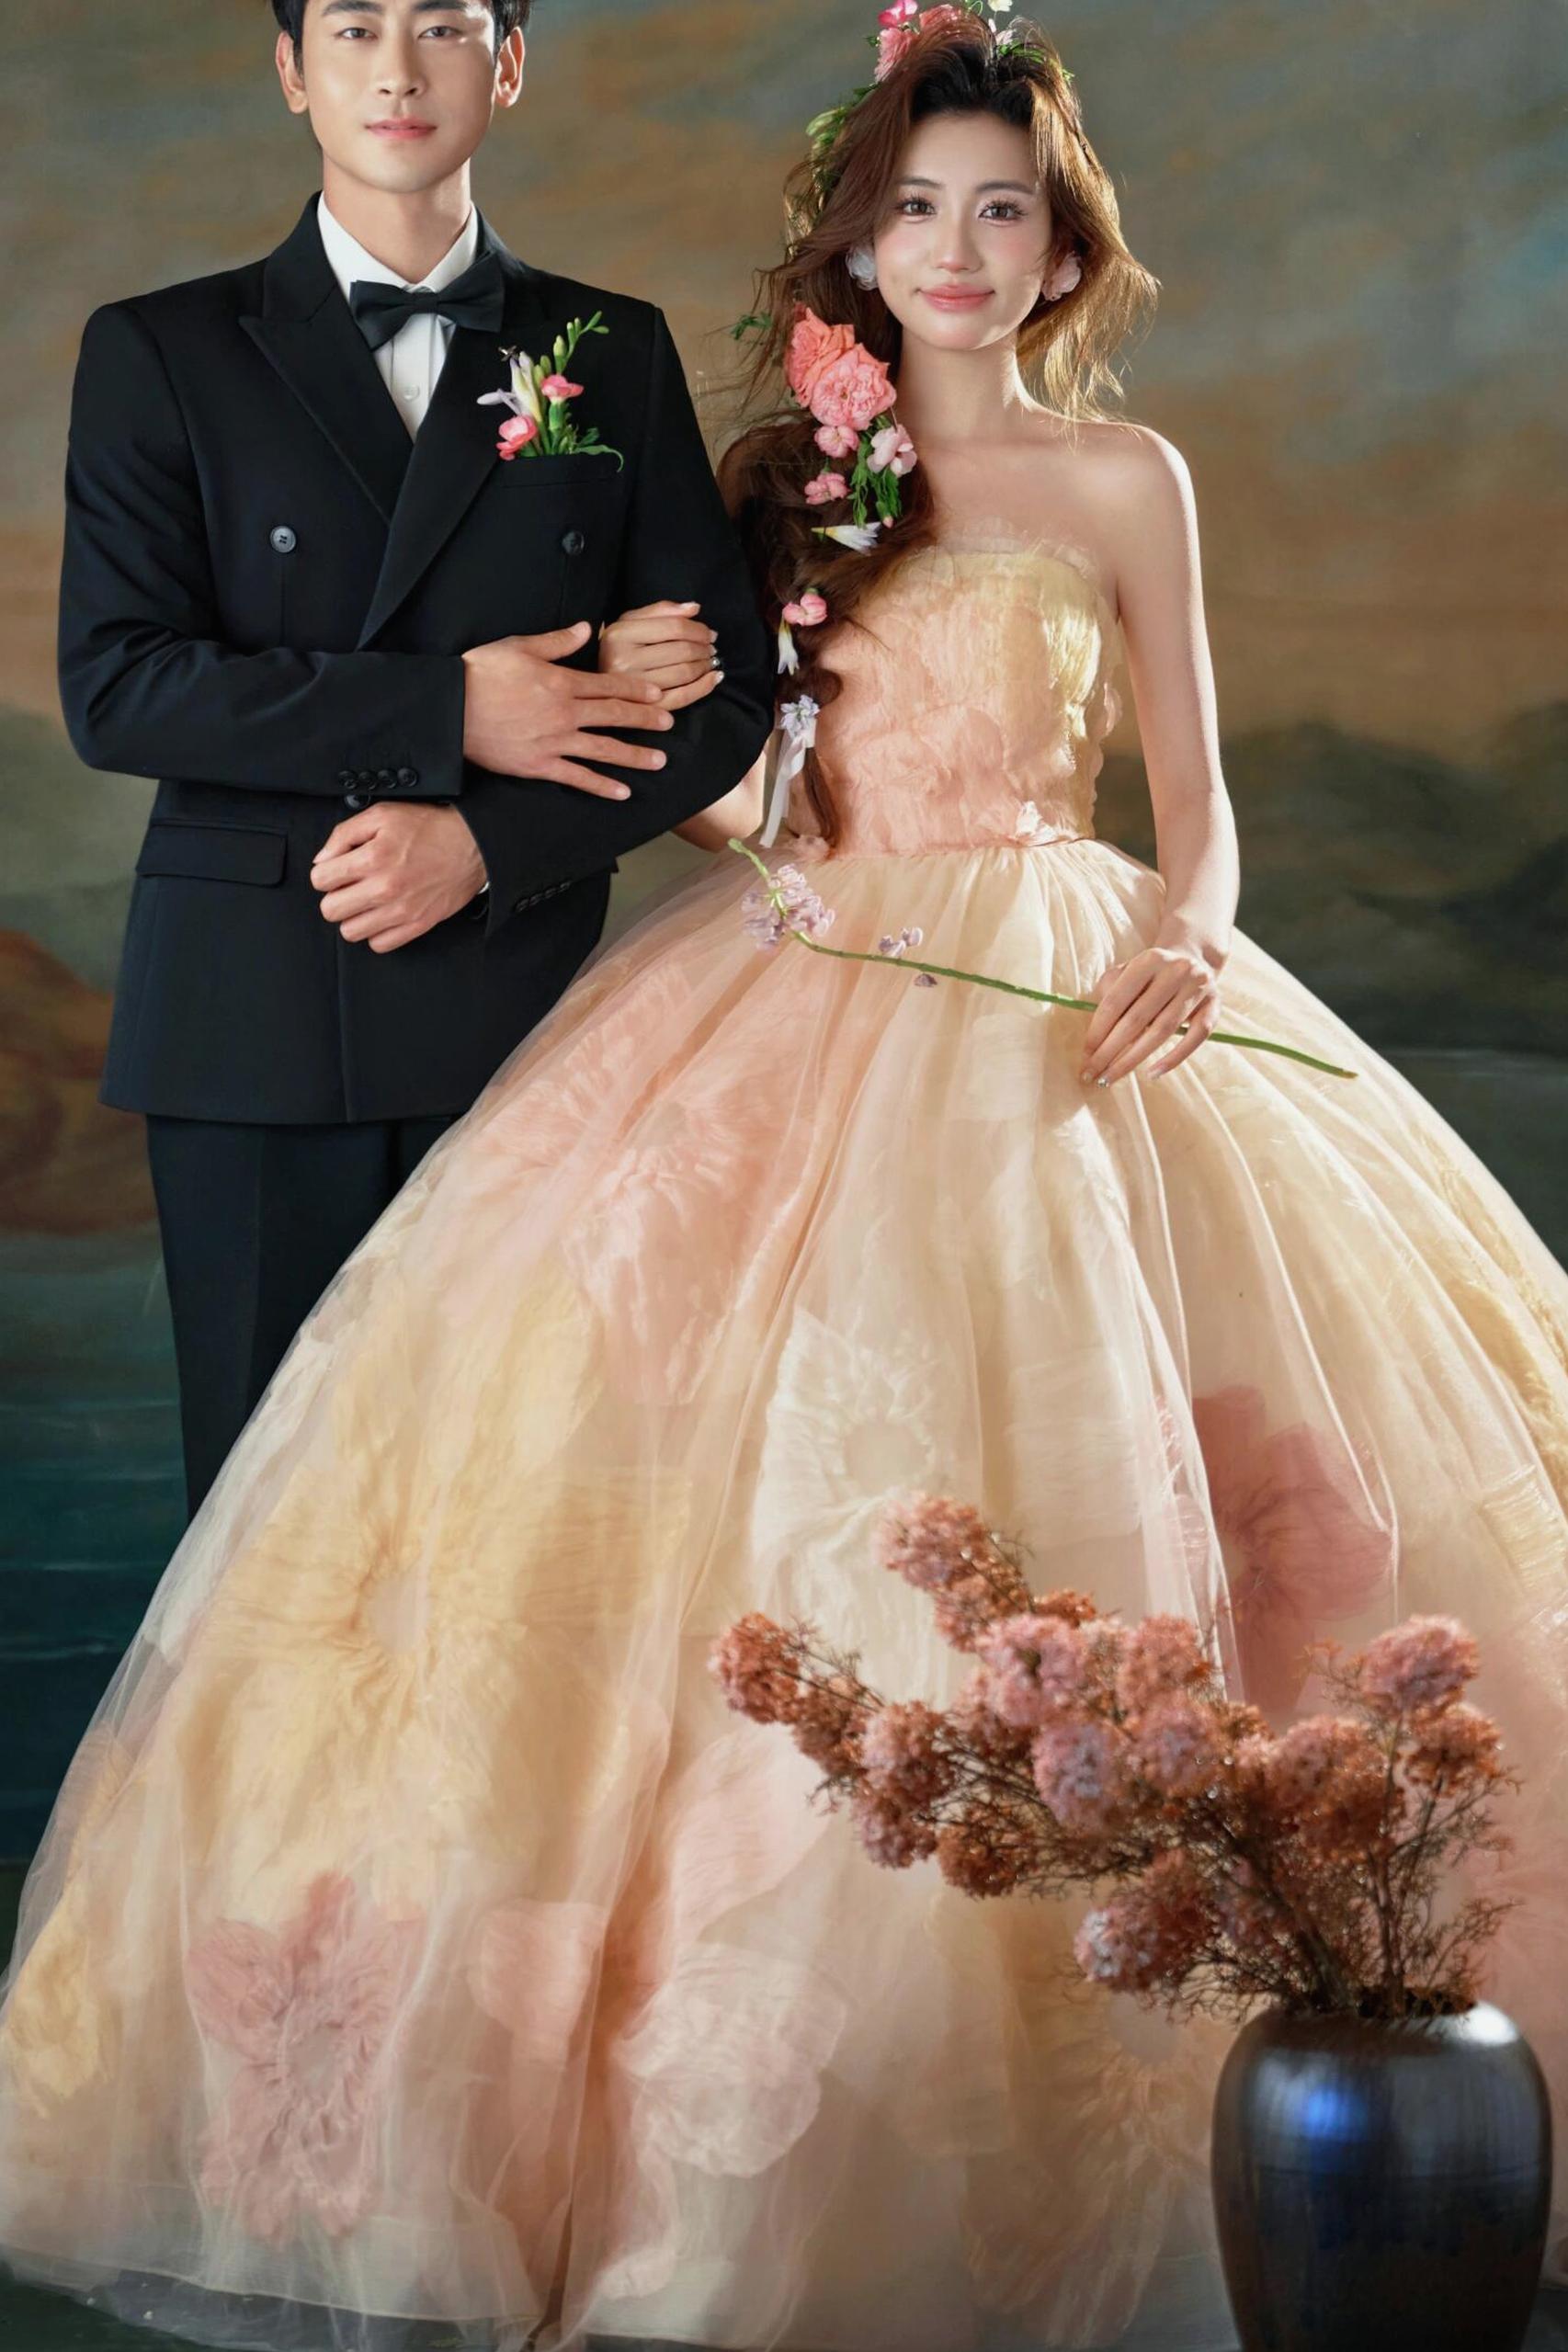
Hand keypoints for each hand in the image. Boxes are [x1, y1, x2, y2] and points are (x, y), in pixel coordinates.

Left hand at [311, 802, 486, 953]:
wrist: (472, 846)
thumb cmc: (430, 829)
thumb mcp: (382, 815)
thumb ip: (344, 834)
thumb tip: (323, 859)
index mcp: (372, 858)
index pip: (320, 880)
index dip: (325, 872)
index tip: (337, 870)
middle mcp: (384, 888)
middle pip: (330, 910)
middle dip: (335, 896)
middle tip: (349, 886)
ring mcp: (401, 911)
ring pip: (350, 932)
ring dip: (353, 917)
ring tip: (366, 902)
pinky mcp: (417, 925)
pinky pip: (379, 945)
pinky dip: (376, 933)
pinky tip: (382, 915)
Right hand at [461, 619, 673, 798]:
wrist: (450, 709)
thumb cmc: (480, 673)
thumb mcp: (519, 646)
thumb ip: (558, 641)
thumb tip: (587, 629)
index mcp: (562, 681)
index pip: (610, 684)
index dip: (638, 689)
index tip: (659, 693)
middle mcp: (565, 712)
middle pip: (615, 715)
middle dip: (646, 719)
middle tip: (670, 723)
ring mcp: (554, 742)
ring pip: (604, 749)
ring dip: (635, 755)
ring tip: (660, 760)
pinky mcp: (539, 766)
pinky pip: (577, 778)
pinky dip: (601, 786)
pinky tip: (623, 792)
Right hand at [599, 599, 723, 713]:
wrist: (594, 682)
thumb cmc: (618, 647)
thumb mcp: (630, 621)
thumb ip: (662, 611)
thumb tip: (695, 608)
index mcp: (620, 635)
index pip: (673, 627)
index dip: (698, 630)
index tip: (709, 634)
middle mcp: (624, 661)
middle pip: (681, 651)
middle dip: (703, 649)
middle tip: (711, 649)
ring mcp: (634, 688)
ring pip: (683, 673)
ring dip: (705, 666)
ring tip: (710, 661)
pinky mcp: (644, 708)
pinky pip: (682, 698)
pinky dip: (703, 688)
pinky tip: (714, 678)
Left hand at [1079, 934, 1221, 1085]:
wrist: (1193, 958)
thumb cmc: (1150, 974)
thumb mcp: (1126, 972)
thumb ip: (1110, 993)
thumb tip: (1095, 1037)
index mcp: (1149, 960)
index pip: (1116, 1001)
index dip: (1097, 1030)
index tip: (1085, 1055)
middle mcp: (1176, 971)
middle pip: (1137, 1019)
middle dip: (1110, 1050)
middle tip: (1093, 1073)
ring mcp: (1198, 988)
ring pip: (1162, 1031)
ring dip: (1134, 1059)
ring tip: (1113, 1077)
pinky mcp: (1214, 1006)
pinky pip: (1195, 1038)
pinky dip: (1174, 1058)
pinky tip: (1152, 1074)